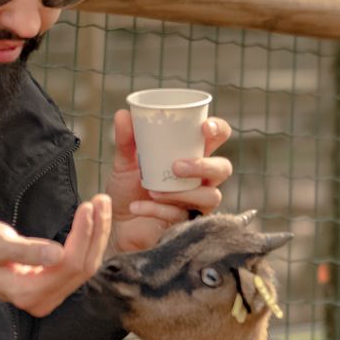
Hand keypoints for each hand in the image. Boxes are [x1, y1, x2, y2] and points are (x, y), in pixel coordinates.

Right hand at [0, 196, 112, 316]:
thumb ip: (25, 251)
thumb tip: (58, 254)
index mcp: (27, 293)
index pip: (68, 264)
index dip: (83, 235)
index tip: (88, 206)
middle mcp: (42, 301)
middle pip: (83, 266)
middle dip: (95, 232)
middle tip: (102, 200)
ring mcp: (50, 296)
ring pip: (86, 266)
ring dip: (97, 235)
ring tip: (102, 205)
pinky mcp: (54, 287)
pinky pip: (80, 265)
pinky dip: (89, 242)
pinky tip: (95, 221)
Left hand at [105, 110, 233, 255]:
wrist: (116, 224)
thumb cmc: (127, 191)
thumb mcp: (124, 163)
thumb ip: (126, 140)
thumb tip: (124, 114)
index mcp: (191, 156)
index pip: (217, 138)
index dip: (218, 130)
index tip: (205, 127)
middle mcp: (201, 178)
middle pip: (223, 168)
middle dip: (204, 166)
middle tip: (177, 167)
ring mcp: (198, 202)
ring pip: (212, 196)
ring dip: (183, 192)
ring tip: (153, 190)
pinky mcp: (189, 223)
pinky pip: (183, 215)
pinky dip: (158, 209)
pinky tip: (137, 206)